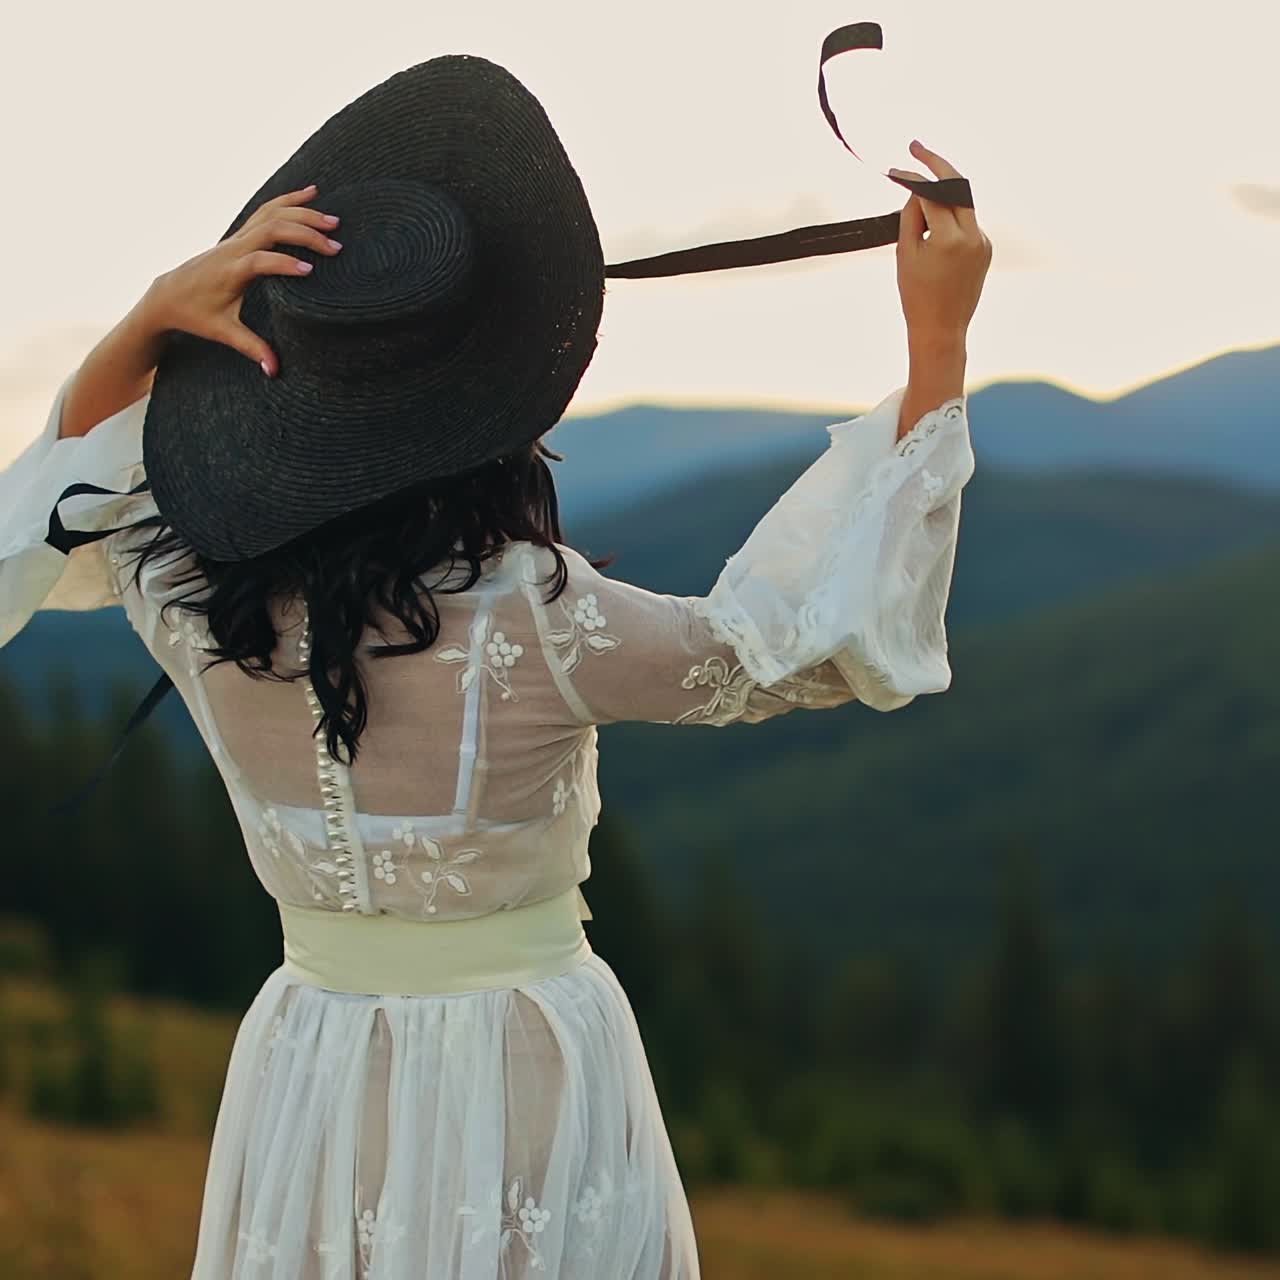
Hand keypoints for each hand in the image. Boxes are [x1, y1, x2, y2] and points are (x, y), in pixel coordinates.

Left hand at [142, 183, 342, 376]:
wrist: (169, 293)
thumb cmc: (196, 314)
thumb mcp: (223, 332)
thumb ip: (251, 348)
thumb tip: (274, 370)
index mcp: (230, 272)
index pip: (259, 261)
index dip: (283, 264)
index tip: (310, 272)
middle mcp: (233, 249)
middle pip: (271, 229)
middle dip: (305, 234)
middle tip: (335, 245)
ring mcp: (237, 237)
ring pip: (272, 214)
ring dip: (303, 213)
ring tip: (333, 220)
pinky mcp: (241, 234)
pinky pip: (267, 210)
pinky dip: (290, 200)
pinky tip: (311, 193)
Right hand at [891, 140, 991, 349]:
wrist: (941, 329)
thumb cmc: (916, 295)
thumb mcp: (905, 253)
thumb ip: (912, 217)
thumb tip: (918, 190)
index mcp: (949, 238)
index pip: (933, 194)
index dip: (914, 177)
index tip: (897, 168)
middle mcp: (973, 235)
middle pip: (958, 185)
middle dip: (937, 164)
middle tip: (916, 147)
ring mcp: (983, 242)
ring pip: (961, 204)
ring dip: (941, 198)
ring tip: (918, 209)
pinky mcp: (986, 249)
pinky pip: (966, 223)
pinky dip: (949, 220)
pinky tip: (933, 238)